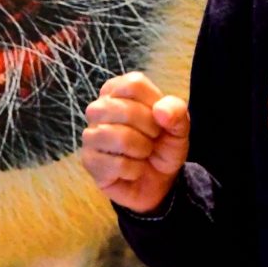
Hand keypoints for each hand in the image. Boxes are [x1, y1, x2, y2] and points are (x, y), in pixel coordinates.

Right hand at [81, 72, 189, 213]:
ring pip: (119, 137)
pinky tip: (133, 170)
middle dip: (150, 130)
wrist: (157, 181)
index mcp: (118, 89)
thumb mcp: (179, 126)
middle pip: (125, 110)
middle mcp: (99, 108)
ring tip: (143, 153)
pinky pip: (116, 164)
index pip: (133, 84)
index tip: (159, 119)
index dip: (154, 104)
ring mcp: (90, 134)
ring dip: (141, 150)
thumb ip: (176, 112)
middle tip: (153, 139)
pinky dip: (134, 170)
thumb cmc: (163, 145)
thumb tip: (161, 110)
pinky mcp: (88, 161)